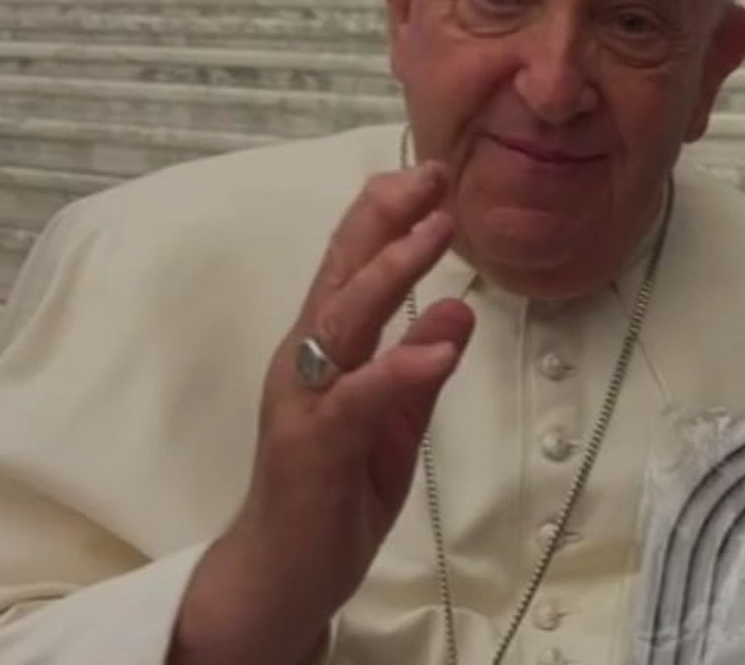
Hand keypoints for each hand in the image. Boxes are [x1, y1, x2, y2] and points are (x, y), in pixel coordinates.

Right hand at [170, 162, 475, 663]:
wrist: (284, 572)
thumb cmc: (335, 490)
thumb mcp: (395, 418)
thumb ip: (422, 363)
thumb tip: (460, 305)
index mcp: (326, 347)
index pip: (352, 264)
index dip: (388, 214)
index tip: (431, 172)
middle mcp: (306, 359)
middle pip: (341, 271)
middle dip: (386, 216)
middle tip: (433, 172)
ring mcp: (305, 399)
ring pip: (344, 318)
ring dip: (391, 270)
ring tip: (436, 229)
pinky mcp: (313, 444)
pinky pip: (357, 398)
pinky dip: (397, 368)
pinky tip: (436, 346)